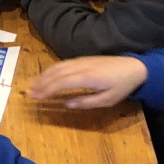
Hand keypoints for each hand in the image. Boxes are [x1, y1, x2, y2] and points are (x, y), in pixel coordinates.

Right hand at [29, 56, 147, 108]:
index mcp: (86, 78)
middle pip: (55, 74)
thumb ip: (86, 102)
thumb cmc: (122, 86)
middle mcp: (80, 67)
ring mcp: (80, 61)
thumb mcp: (108, 100)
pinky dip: (51, 69)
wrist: (134, 67)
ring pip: (57, 67)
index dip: (46, 90)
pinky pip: (62, 63)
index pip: (60, 83)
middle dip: (40, 83)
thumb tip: (66, 104)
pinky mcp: (82, 59)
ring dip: (43, 75)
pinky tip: (46, 75)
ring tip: (33, 84)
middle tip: (29, 93)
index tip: (35, 97)